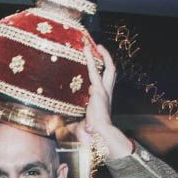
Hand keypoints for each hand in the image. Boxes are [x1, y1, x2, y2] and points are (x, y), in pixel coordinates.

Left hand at [63, 43, 132, 159]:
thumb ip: (76, 117)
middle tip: (98, 46)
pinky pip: (94, 71)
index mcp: (104, 97)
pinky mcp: (99, 91)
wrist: (101, 133)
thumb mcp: (82, 121)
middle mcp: (107, 91)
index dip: (102, 69)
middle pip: (112, 69)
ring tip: (89, 45)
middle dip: (107, 56)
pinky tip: (85, 51)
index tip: (94, 61)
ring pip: (106, 67)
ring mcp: (104, 90)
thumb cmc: (92, 130)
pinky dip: (91, 60)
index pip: (105, 79)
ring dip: (98, 55)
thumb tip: (65, 118)